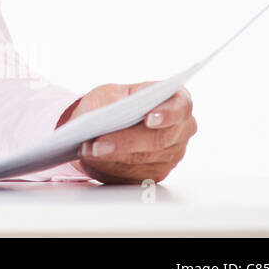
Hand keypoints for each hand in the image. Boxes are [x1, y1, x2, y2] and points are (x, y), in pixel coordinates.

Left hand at [58, 83, 196, 183]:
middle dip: (126, 142)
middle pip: (159, 139)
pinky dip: (110, 167)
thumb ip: (113, 102)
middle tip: (98, 144)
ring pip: (144, 160)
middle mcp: (180, 130)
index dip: (168, 113)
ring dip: (113, 156)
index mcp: (175, 101)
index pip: (180, 107)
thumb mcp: (108, 93)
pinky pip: (134, 175)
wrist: (101, 125)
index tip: (149, 118)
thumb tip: (110, 116)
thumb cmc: (111, 103)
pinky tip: (93, 160)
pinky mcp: (156, 174)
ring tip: (88, 149)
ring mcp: (171, 155)